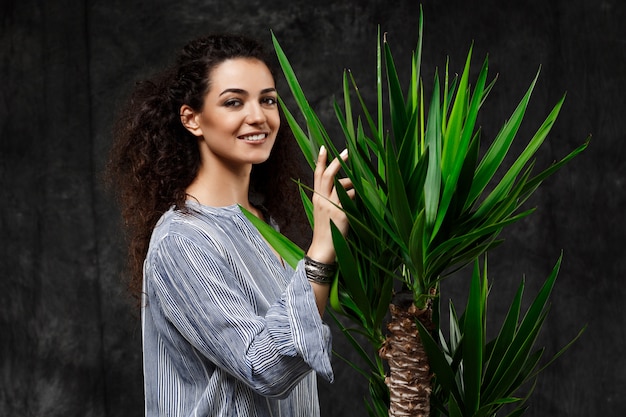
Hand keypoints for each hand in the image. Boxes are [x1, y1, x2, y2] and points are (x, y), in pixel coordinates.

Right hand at [306, 146, 354, 263]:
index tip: (324, 148)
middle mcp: (322, 199)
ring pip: (344, 186)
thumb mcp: (323, 210)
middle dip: (338, 162)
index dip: (321, 161)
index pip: (317, 175)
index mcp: (317, 197)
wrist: (323, 247)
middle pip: (329, 175)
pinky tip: (355, 207)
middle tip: (347, 152)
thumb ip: (330, 197)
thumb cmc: (325, 229)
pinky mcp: (341, 213)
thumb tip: (346, 184)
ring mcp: (332, 205)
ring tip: (354, 195)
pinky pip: (352, 198)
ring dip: (352, 186)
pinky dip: (356, 198)